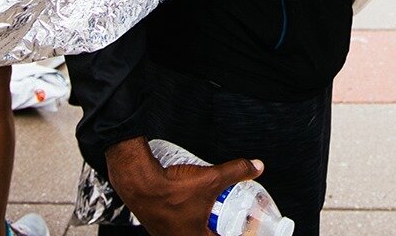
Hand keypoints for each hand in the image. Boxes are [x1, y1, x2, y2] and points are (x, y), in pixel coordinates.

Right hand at [106, 137, 262, 235]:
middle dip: (214, 229)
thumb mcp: (211, 179)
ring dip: (198, 225)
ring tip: (206, 213)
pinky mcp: (156, 226)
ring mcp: (165, 235)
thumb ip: (236, 171)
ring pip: (188, 233)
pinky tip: (185, 207)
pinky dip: (182, 221)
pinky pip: (174, 228)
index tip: (236, 228)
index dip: (230, 233)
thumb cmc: (171, 189)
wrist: (139, 184)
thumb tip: (255, 167)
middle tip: (223, 219)